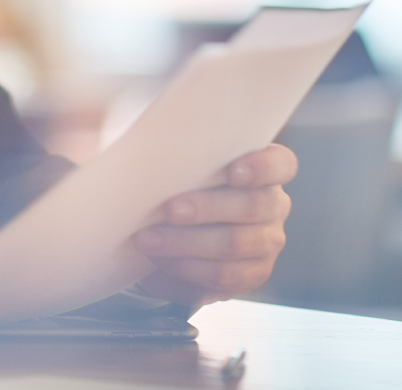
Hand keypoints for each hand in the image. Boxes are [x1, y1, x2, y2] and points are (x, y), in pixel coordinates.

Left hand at [133, 144, 295, 304]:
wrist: (174, 233)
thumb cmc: (176, 186)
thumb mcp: (176, 164)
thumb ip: (171, 148)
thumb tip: (121, 126)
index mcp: (264, 171)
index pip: (281, 164)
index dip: (263, 167)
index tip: (233, 171)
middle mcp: (273, 205)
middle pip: (252, 206)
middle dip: (207, 208)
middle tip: (169, 209)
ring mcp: (266, 242)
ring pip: (235, 244)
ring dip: (187, 243)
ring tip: (148, 239)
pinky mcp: (252, 274)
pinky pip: (224, 275)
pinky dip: (188, 268)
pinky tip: (161, 259)